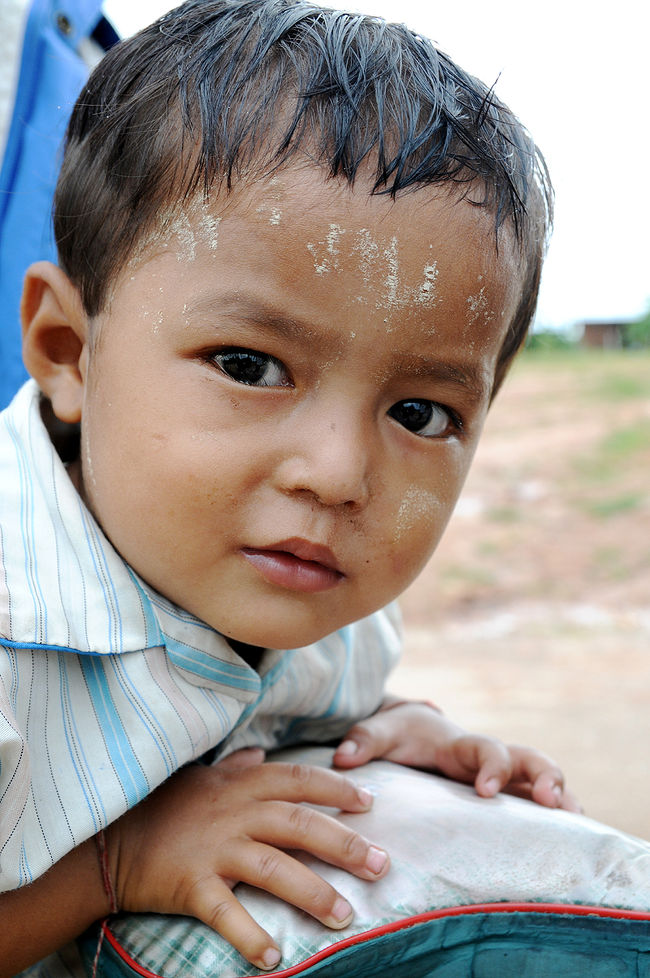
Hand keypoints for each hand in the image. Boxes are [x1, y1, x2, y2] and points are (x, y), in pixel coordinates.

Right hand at [105, 760, 389, 970]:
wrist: (108, 841)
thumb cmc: (160, 807)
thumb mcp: (200, 778)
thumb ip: (234, 767)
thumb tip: (259, 755)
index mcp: (240, 785)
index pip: (299, 779)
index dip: (337, 788)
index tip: (370, 802)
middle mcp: (234, 812)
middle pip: (300, 823)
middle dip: (345, 843)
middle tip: (382, 863)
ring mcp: (214, 848)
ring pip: (275, 868)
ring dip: (314, 893)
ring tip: (345, 916)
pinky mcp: (192, 884)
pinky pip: (226, 912)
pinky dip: (250, 935)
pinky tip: (275, 957)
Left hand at [333, 700, 580, 812]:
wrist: (412, 730)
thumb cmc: (398, 734)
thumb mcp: (380, 732)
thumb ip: (363, 740)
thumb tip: (343, 758)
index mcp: (461, 744)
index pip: (485, 749)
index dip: (491, 766)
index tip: (486, 790)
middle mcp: (489, 759)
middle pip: (529, 758)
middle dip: (544, 776)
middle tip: (550, 801)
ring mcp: (502, 776)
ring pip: (543, 779)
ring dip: (562, 795)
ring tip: (574, 820)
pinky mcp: (506, 794)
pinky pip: (538, 804)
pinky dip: (560, 817)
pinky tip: (571, 838)